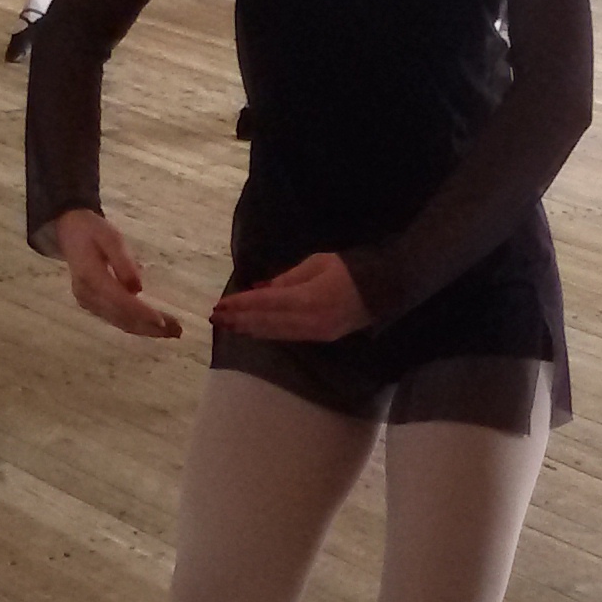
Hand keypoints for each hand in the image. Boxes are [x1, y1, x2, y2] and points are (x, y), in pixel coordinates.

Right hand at [55, 209, 181, 338]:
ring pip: (121, 322)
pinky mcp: (93, 305)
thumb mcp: (111, 237)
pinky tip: (155, 328)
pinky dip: (138, 325)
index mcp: (90, 277)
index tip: (163, 321)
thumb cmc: (93, 231)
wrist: (69, 231)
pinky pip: (117, 319)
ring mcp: (88, 303)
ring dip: (147, 329)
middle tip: (178, 331)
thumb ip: (123, 261)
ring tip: (174, 332)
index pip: (120, 301)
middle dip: (150, 326)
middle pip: (122, 317)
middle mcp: (87, 296)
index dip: (142, 313)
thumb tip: (138, 289)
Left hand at [210, 252, 373, 343]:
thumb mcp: (317, 263)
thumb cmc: (350, 269)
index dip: (242, 305)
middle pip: (267, 322)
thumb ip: (287, 278)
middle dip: (239, 320)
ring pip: (275, 333)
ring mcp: (316, 333)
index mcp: (309, 298)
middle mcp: (310, 320)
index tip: (220, 304)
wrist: (386, 288)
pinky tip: (252, 331)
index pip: (267, 303)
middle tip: (215, 319)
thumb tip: (260, 288)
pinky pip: (287, 336)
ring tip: (227, 326)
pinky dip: (266, 333)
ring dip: (249, 329)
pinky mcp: (320, 338)